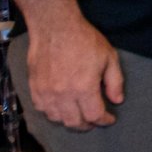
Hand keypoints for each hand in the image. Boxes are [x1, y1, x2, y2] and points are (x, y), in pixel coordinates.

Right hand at [13, 0, 122, 129]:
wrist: (55, 27)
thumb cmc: (84, 40)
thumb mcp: (109, 57)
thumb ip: (115, 82)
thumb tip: (117, 100)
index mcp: (83, 88)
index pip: (94, 116)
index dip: (104, 120)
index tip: (109, 119)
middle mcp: (63, 94)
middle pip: (74, 122)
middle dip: (87, 125)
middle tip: (94, 121)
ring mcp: (46, 92)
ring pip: (56, 118)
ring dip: (69, 120)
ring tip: (78, 115)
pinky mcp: (34, 87)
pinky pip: (41, 109)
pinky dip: (52, 113)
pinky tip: (60, 108)